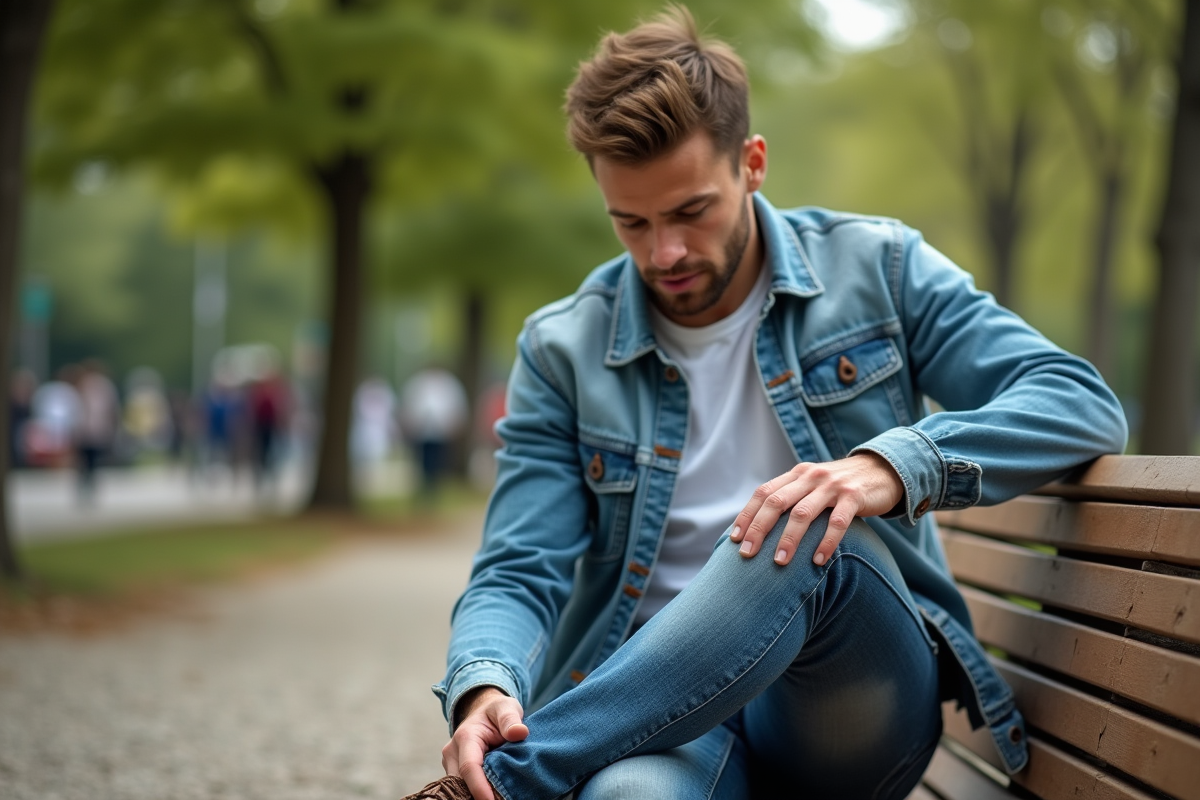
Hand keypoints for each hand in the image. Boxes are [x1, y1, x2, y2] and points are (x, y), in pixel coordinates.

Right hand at [442, 687, 528, 799]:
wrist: (485, 711)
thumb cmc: (498, 710)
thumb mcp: (507, 708)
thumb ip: (511, 720)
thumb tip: (520, 733)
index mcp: (466, 737)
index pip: (469, 767)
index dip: (480, 788)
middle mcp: (453, 752)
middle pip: (461, 783)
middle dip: (479, 796)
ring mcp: (451, 763)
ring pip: (460, 788)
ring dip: (478, 795)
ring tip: (501, 797)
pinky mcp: (455, 771)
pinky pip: (463, 787)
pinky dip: (478, 793)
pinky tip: (494, 796)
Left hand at [729, 453, 903, 566]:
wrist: (882, 470)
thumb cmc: (840, 488)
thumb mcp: (813, 486)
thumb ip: (791, 500)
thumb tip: (761, 532)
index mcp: (796, 474)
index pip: (763, 493)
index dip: (747, 515)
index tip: (736, 539)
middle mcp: (810, 476)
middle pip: (776, 502)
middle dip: (759, 529)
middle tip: (748, 554)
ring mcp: (832, 485)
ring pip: (803, 513)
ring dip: (789, 539)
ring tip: (780, 563)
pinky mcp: (855, 496)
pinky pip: (837, 522)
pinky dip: (826, 542)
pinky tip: (817, 561)